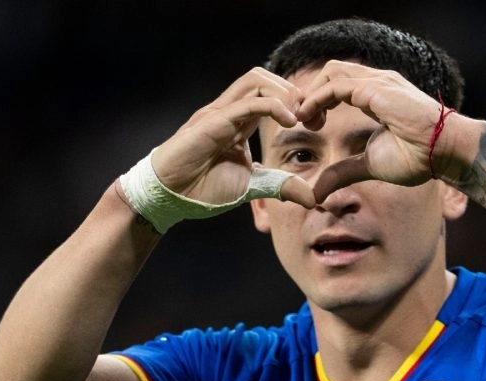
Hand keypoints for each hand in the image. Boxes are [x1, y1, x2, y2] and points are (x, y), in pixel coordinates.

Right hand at [150, 67, 316, 208]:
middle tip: (313, 118)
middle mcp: (229, 111)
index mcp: (239, 122)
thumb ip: (280, 186)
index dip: (298, 103)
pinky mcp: (213, 122)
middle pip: (265, 77)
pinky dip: (274, 106)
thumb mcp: (252, 188)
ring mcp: (220, 113)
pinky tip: (291, 122)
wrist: (168, 197)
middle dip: (294, 91)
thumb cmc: (201, 189)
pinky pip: (248, 102)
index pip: (271, 93)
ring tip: (301, 117)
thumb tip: (311, 198)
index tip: (317, 124)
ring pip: (256, 79)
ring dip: (284, 92)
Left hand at [295, 61, 468, 200]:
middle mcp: (376, 82)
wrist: (444, 151)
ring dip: (310, 94)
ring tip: (302, 119)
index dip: (318, 100)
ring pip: (330, 73)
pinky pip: (335, 86)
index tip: (308, 125)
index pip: (338, 83)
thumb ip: (342, 172)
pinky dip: (316, 99)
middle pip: (331, 72)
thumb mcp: (368, 166)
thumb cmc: (418, 157)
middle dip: (310, 93)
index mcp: (377, 95)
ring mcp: (377, 81)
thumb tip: (317, 192)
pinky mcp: (375, 89)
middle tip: (300, 120)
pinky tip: (308, 118)